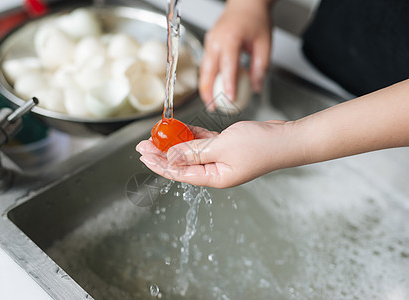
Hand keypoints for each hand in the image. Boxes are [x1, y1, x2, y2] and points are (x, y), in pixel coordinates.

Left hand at [136, 120, 300, 187]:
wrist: (287, 139)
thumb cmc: (261, 145)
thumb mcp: (222, 146)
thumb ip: (194, 151)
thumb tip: (170, 156)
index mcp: (214, 178)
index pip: (178, 173)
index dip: (158, 164)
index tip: (143, 154)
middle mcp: (216, 171)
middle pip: (182, 163)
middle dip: (162, 153)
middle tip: (144, 143)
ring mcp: (222, 160)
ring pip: (192, 152)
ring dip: (176, 143)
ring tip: (158, 135)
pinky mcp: (227, 148)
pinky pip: (204, 143)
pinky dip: (193, 136)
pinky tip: (181, 129)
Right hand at [199, 0, 272, 109]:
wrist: (246, 4)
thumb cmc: (256, 20)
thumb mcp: (264, 44)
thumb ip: (260, 68)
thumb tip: (256, 88)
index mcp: (230, 39)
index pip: (228, 67)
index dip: (228, 85)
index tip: (230, 99)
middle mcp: (216, 41)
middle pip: (208, 71)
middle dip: (208, 92)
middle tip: (213, 108)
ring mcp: (209, 42)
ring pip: (203, 70)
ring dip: (205, 87)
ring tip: (211, 102)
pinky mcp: (208, 45)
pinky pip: (206, 65)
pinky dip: (208, 78)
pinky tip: (213, 89)